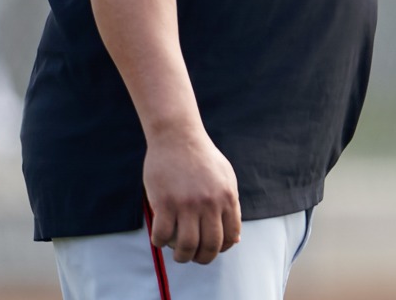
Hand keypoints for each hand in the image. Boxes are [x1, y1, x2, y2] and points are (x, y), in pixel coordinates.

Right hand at [143, 125, 240, 263]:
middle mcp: (210, 203)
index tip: (212, 250)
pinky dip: (161, 243)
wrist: (178, 138)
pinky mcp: (165, 203)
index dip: (223, 249)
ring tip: (179, 255)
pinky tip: (160, 240)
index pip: (230, 235)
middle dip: (203, 258)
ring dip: (182, 257)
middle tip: (194, 258)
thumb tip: (235, 239)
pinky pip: (162, 234)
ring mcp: (187, 204)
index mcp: (228, 197)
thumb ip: (231, 206)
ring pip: (187, 245)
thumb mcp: (226, 178)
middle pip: (210, 245)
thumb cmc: (202, 158)